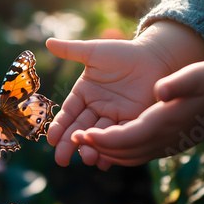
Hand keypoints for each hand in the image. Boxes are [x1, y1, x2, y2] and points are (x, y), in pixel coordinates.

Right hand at [46, 38, 171, 168]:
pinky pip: (120, 137)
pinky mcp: (133, 122)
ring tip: (86, 158)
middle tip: (62, 160)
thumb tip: (48, 42)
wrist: (155, 56)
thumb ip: (71, 50)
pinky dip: (112, 149)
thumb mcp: (94, 52)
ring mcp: (113, 117)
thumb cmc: (123, 53)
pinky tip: (105, 161)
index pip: (68, 113)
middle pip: (80, 129)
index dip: (60, 126)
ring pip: (99, 136)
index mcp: (84, 94)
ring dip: (92, 148)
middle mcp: (96, 108)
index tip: (51, 139)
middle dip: (70, 144)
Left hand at [71, 60, 203, 165]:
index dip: (101, 140)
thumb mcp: (196, 76)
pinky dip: (118, 152)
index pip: (126, 139)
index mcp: (164, 124)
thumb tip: (160, 91)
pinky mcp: (166, 144)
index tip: (80, 136)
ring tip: (81, 143)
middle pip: (122, 152)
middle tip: (70, 142)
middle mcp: (162, 140)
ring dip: (104, 152)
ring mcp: (165, 145)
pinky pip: (137, 154)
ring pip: (128, 156)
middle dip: (95, 148)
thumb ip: (177, 84)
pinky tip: (104, 143)